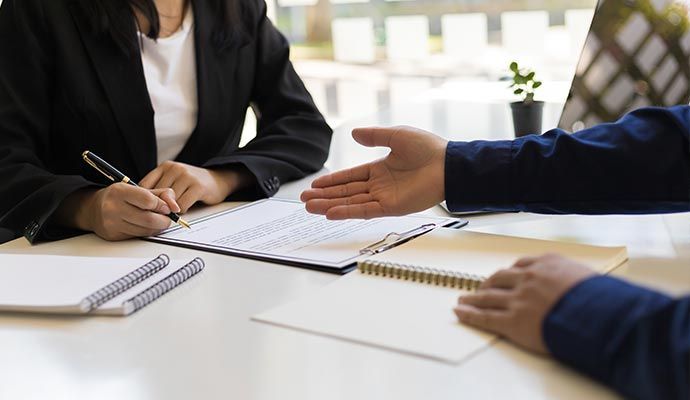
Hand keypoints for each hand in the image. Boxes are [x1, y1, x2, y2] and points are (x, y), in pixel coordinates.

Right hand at [58, 184, 180, 240]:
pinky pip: (138, 236)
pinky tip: (145, 226)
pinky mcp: (113, 235)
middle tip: (167, 217)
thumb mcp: (138, 188)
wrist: (93, 209)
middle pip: (148, 219)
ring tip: (156, 220)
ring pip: (145, 230)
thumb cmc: (119, 197)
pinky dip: (146, 232)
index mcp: (119, 191)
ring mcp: (111, 223)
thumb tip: (175, 207)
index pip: (148, 200)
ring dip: (156, 228)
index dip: (162, 205)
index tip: (167, 207)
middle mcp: (113, 207)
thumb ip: (161, 194)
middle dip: (164, 220)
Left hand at [140, 161, 243, 212]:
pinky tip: (187, 207)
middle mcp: (175, 169)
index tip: (147, 208)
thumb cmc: (192, 184)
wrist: (218, 181)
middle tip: (164, 212)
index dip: (144, 200)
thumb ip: (159, 188)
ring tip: (177, 207)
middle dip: (159, 207)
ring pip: (169, 202)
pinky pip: (182, 206)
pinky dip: (182, 211)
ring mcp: (187, 176)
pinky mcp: (197, 187)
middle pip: (156, 195)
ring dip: (172, 210)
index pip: (145, 185)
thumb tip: (139, 204)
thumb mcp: (173, 180)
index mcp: (165, 166)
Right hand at [300, 126, 447, 218]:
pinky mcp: (392, 208)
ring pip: (351, 203)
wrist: (448, 164)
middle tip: (304, 199)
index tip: (315, 184)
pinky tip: (331, 213)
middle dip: (325, 196)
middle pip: (346, 192)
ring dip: (330, 205)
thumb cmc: (427, 148)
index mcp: (380, 169)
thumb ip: (374, 136)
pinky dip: (347, 212)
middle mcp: (379, 185)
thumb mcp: (396, 135)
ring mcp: (384, 197)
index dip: (332, 181)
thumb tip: (353, 133)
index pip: (350, 177)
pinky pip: (364, 211)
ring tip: (309, 207)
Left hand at [454, 254, 595, 353]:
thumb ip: (574, 280)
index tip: (505, 276)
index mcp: (547, 264)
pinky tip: (460, 313)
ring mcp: (518, 299)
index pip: (522, 265)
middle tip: (482, 287)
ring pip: (488, 296)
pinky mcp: (513, 321)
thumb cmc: (602, 301)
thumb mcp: (589, 279)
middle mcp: (529, 278)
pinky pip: (485, 317)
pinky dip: (469, 315)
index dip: (510, 272)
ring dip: (473, 298)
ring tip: (464, 299)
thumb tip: (578, 288)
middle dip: (489, 283)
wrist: (600, 316)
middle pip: (501, 278)